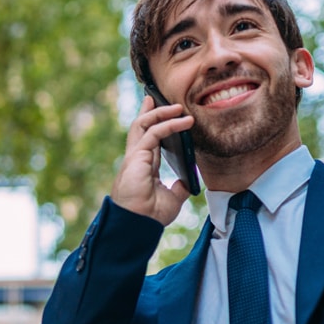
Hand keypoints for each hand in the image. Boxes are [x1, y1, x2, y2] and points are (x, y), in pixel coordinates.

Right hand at [110, 96, 193, 225]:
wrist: (139, 226)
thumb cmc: (149, 217)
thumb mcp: (172, 199)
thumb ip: (179, 188)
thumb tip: (189, 181)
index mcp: (143, 167)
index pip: (148, 140)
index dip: (154, 125)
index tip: (162, 113)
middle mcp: (136, 159)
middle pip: (140, 127)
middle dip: (149, 110)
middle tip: (156, 97)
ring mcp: (135, 157)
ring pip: (144, 125)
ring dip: (160, 113)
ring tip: (178, 107)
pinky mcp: (137, 157)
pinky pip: (153, 133)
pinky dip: (169, 124)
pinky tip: (184, 121)